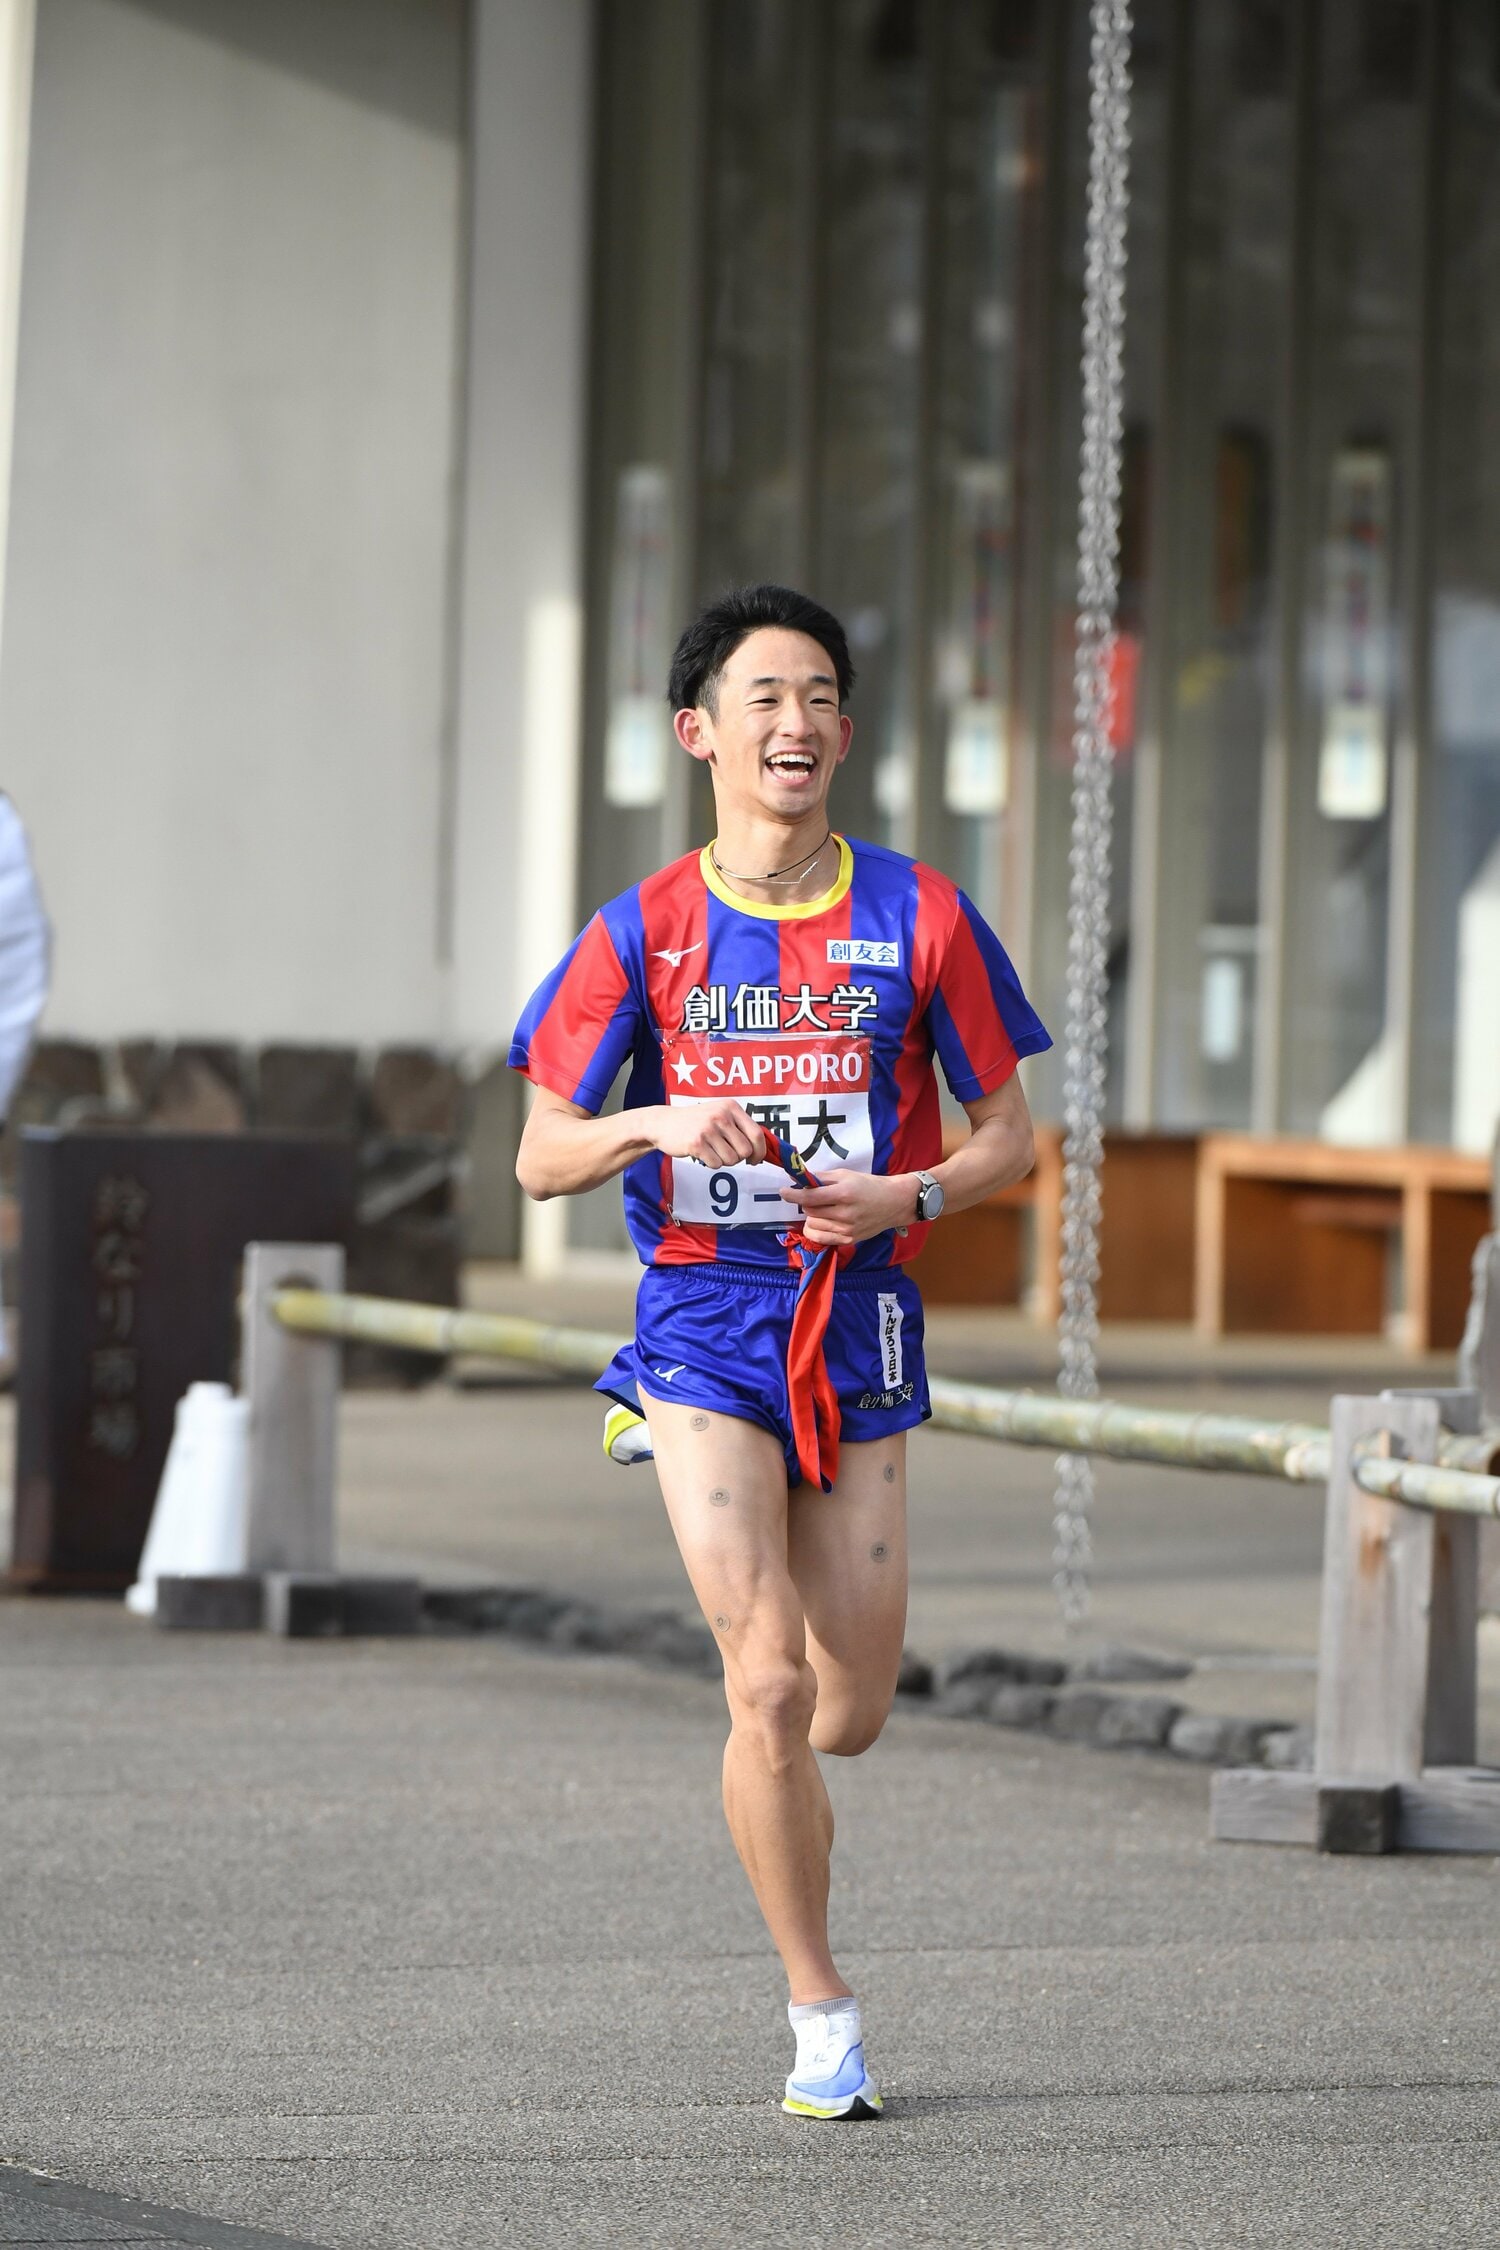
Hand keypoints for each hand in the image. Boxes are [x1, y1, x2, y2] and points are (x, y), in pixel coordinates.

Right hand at [649, 1098, 764, 1169]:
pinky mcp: (697, 1143)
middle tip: (725, 1152)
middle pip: (746, 1150)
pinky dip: (711, 1163)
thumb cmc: (695, 1121)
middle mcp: (721, 1115)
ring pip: (731, 1159)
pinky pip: (716, 1164)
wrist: (663, 1123)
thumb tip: (762, 1149)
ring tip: (711, 1150)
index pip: (757, 1134)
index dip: (760, 1151)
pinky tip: (702, 1153)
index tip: (756, 1159)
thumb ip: (740, 1126)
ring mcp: (708, 1129)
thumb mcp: (719, 1113)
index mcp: (731, 1107)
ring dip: (723, 1160)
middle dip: (738, 1158)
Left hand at [781, 1170, 916, 1246]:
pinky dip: (817, 1230)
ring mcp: (847, 1229)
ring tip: (823, 1210)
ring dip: (812, 1217)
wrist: (894, 1203)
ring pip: (813, 1225)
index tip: (783, 1191)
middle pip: (809, 1211)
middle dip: (807, 1203)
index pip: (809, 1197)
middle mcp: (844, 1213)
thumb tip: (799, 1180)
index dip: (792, 1194)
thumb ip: (822, 1178)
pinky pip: (821, 1238)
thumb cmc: (869, 1185)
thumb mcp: (846, 1175)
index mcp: (844, 1194)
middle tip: (815, 1198)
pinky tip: (823, 1222)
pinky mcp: (849, 1240)